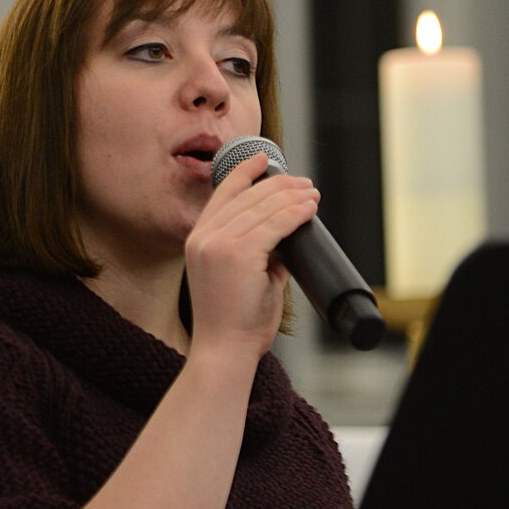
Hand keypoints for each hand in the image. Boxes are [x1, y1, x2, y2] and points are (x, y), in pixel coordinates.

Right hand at [182, 151, 316, 358]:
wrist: (224, 350)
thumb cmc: (233, 321)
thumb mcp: (239, 275)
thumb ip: (257, 251)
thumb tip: (285, 234)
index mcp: (197, 240)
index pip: (221, 194)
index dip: (245, 172)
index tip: (265, 159)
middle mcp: (203, 237)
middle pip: (246, 196)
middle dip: (279, 184)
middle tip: (304, 184)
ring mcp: (218, 245)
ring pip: (263, 207)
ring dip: (292, 197)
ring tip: (312, 194)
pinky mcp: (238, 254)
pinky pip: (274, 224)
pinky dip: (295, 213)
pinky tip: (309, 209)